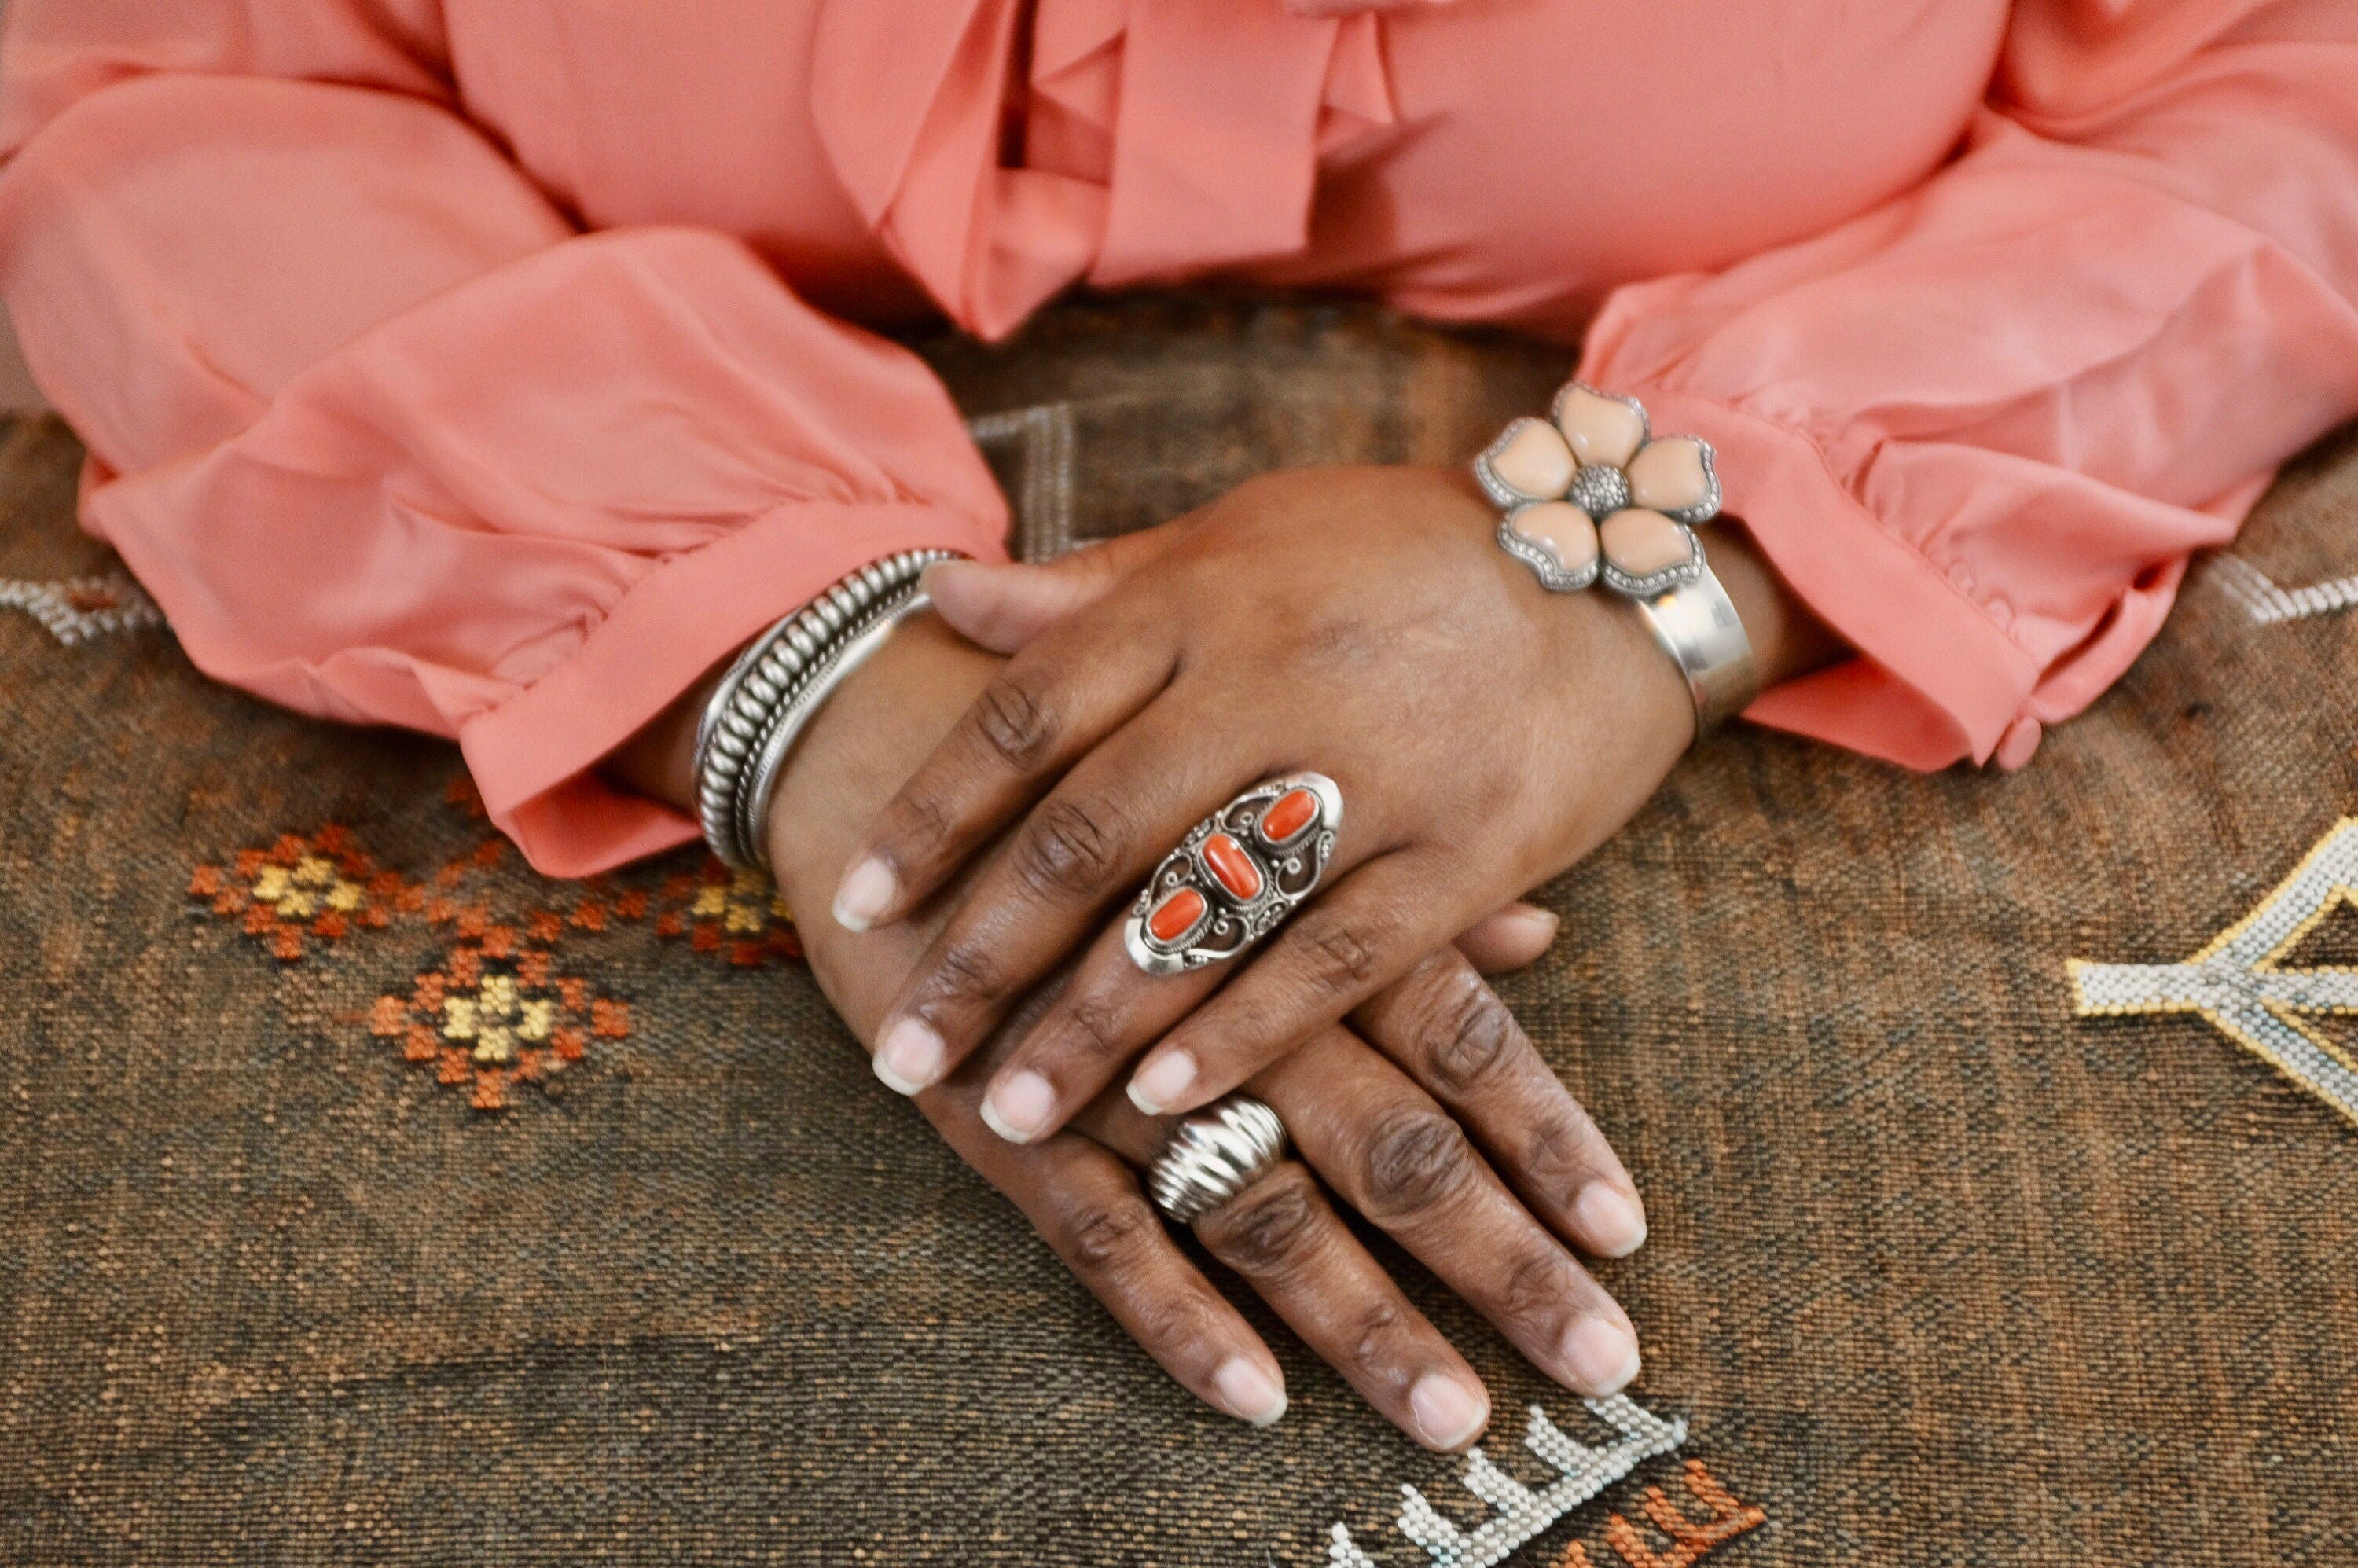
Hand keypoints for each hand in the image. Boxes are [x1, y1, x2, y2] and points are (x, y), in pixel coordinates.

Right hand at [610, 611, 1655, 1447]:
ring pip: (1263, 1204)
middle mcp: (1229, 987)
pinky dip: (1178, 1317)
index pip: (1457, 1035)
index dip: (1544, 1134)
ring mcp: (1113, 1057)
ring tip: (1454, 1417)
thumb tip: (1540, 942)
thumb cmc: (1095, 754)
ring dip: (1362, 1318)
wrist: (879, 720)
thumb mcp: (1252, 788)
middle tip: (1600, 1361)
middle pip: (1391, 1140)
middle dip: (1499, 1257)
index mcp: (1299, 901)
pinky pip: (1101, 1234)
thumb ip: (1394, 880)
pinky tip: (1255, 1397)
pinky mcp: (1000, 1105)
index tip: (1626, 1232)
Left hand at [833, 466, 1832, 1145]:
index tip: (855, 901)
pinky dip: (1245, 1033)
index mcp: (1206, 601)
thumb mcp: (1245, 537)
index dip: (936, 813)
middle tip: (902, 1052)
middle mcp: (1275, 681)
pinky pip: (1338, 959)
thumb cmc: (1406, 554)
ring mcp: (1376, 771)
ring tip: (1007, 1111)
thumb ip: (1092, 587)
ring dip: (1091, 1024)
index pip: (1033, 713)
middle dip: (983, 954)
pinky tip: (1165, 1105)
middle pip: (1091, 834)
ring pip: (1203, 913)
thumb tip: (931, 593)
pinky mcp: (1467, 850)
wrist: (1619, 567)